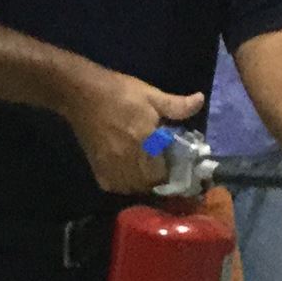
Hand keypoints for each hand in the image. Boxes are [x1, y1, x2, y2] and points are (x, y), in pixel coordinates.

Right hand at [63, 69, 204, 194]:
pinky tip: (129, 174)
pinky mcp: (98, 167)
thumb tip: (200, 100)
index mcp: (144, 140)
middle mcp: (128, 158)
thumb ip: (176, 105)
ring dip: (142, 184)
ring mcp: (110, 165)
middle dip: (159, 179)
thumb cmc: (119, 92)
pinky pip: (115, 186)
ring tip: (148, 173)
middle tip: (163, 168)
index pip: (164, 171)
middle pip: (149, 184)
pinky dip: (124, 184)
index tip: (178, 166)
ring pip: (132, 188)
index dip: (173, 172)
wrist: (81, 94)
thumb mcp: (150, 94)